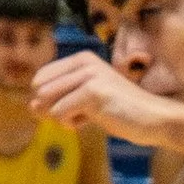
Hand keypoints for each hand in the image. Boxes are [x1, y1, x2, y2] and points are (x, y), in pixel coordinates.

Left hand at [31, 48, 167, 143]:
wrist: (153, 118)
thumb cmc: (120, 110)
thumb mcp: (84, 102)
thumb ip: (57, 101)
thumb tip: (30, 107)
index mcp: (81, 58)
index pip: (41, 78)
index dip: (49, 99)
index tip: (75, 106)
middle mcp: (84, 61)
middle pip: (41, 91)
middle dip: (54, 109)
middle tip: (82, 114)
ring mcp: (88, 75)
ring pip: (47, 103)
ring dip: (63, 118)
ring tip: (89, 117)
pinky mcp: (92, 92)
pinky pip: (59, 114)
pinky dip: (72, 124)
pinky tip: (94, 120)